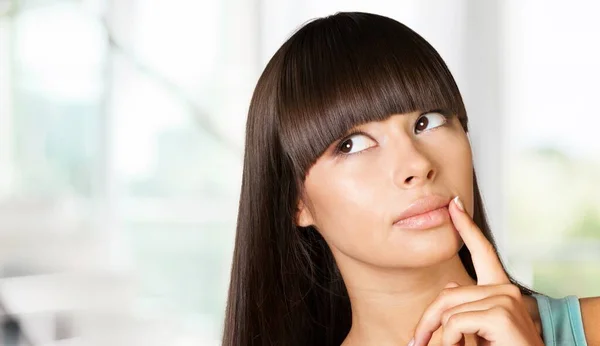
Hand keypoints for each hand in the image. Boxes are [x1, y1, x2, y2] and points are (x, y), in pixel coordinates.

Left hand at [410, 196, 543, 345]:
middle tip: (416, 341)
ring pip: (448, 311)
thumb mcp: (480, 328)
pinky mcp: (501, 315)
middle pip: (447, 294)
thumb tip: (450, 289)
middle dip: (427, 320)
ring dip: (441, 336)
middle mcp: (507, 290)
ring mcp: (506, 300)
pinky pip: (455, 323)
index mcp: (501, 291)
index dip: (466, 227)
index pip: (482, 252)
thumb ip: (466, 306)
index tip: (454, 205)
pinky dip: (450, 340)